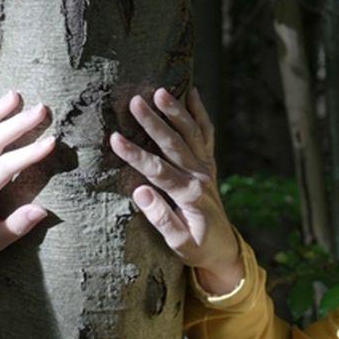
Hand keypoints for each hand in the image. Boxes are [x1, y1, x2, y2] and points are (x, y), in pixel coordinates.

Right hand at [110, 88, 241, 293]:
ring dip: (175, 111)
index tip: (114, 139)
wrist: (224, 248)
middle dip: (153, 122)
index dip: (135, 154)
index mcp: (189, 195)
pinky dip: (200, 113)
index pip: (157, 171)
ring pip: (190, 133)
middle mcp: (200, 176)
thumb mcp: (177, 243)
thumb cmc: (197, 248)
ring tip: (159, 90)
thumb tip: (140, 192)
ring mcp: (207, 167)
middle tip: (135, 101)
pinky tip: (193, 93)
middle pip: (174, 144)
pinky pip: (206, 134)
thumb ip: (161, 218)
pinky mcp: (209, 164)